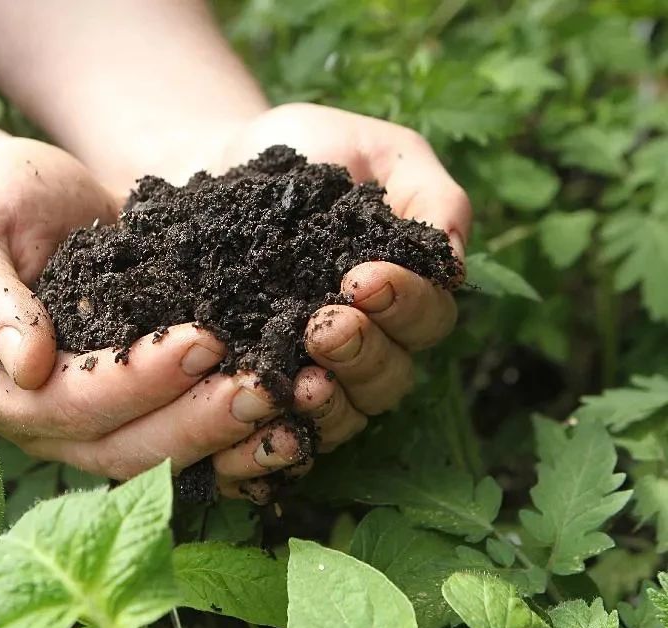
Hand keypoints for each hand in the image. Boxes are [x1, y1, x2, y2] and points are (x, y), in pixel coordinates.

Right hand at [0, 138, 283, 480]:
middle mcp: (46, 425)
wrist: (27, 205)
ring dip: (226, 439)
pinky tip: (292, 427)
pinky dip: (237, 448)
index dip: (136, 381)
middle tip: (265, 385)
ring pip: (161, 456)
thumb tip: (25, 362)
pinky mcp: (137, 413)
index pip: (69, 403)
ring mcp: (94, 426)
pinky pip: (186, 446)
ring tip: (288, 401)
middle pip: (124, 448)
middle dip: (197, 421)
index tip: (202, 339)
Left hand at [199, 104, 471, 497]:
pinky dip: (276, 432)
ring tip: (299, 379)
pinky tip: (259, 411)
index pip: (427, 318)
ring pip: (345, 414)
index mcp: (404, 292)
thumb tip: (456, 259)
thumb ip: (426, 191)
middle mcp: (367, 342)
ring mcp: (315, 372)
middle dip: (362, 353)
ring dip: (328, 402)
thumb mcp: (375, 149)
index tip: (362, 277)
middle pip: (389, 376)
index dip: (403, 305)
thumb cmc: (305, 152)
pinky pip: (283, 431)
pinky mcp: (265, 388)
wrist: (217, 165)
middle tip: (324, 325)